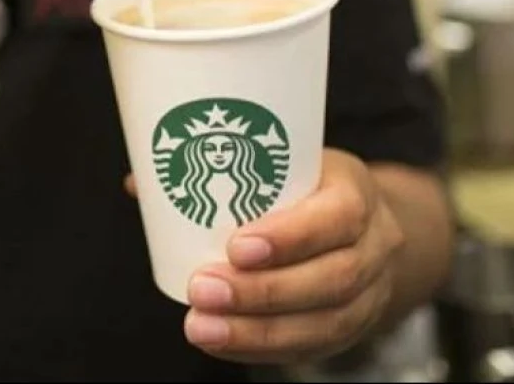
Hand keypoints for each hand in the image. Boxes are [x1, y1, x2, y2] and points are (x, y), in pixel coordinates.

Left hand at [124, 149, 405, 364]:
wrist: (362, 223)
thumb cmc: (305, 185)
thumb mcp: (280, 164)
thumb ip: (218, 172)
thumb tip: (139, 182)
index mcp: (357, 192)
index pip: (338, 216)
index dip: (291, 236)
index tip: (235, 246)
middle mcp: (374, 244)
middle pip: (331, 278)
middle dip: (262, 292)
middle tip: (203, 290)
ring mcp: (371, 292)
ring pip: (325, 321)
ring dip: (258, 331)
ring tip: (201, 326)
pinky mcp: (353, 326)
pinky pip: (313, 346)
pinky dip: (263, 349)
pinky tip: (221, 342)